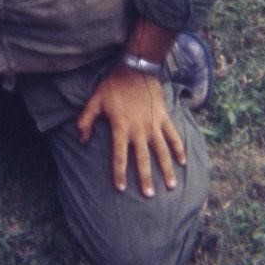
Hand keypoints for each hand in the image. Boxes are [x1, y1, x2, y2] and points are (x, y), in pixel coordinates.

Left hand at [76, 64, 185, 197]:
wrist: (135, 68)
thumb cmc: (113, 85)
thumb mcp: (95, 100)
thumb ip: (86, 120)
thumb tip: (81, 139)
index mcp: (121, 127)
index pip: (119, 155)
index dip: (119, 172)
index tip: (121, 189)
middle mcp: (138, 129)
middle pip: (142, 158)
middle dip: (145, 178)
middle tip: (149, 196)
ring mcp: (153, 124)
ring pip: (161, 151)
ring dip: (166, 169)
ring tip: (171, 186)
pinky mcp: (164, 117)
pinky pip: (173, 136)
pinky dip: (179, 148)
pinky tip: (183, 162)